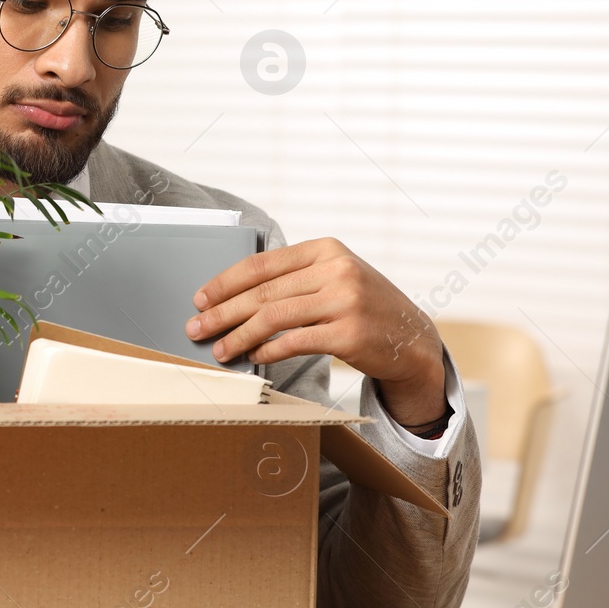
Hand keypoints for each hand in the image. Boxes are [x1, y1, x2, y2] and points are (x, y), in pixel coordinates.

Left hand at [187, 237, 446, 425]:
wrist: (412, 338)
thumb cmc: (363, 308)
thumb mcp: (335, 277)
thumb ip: (295, 277)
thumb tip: (234, 295)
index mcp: (326, 249)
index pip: (261, 265)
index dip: (224, 283)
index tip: (200, 298)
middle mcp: (336, 270)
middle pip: (262, 293)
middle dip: (222, 312)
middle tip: (196, 329)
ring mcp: (344, 301)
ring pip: (273, 318)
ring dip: (238, 336)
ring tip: (220, 350)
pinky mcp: (348, 334)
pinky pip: (293, 342)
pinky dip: (267, 351)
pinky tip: (253, 357)